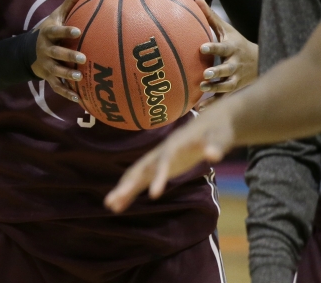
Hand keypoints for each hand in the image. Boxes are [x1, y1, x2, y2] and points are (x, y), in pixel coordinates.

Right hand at [31, 0, 90, 102]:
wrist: (27, 51)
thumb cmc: (49, 31)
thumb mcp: (55, 16)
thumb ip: (71, 3)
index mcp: (48, 34)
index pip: (56, 32)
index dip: (66, 31)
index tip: (78, 32)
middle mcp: (46, 50)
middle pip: (56, 53)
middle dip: (68, 56)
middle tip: (83, 58)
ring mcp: (46, 65)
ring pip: (56, 71)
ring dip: (67, 75)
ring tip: (80, 78)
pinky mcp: (48, 77)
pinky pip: (57, 87)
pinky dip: (67, 93)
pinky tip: (80, 100)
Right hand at [104, 101, 235, 212]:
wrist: (208, 123)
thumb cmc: (216, 131)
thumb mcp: (220, 138)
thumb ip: (215, 146)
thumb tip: (214, 155)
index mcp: (174, 146)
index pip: (164, 162)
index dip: (159, 177)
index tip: (154, 196)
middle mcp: (160, 153)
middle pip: (140, 169)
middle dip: (127, 185)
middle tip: (112, 201)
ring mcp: (156, 160)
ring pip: (135, 175)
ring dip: (123, 189)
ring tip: (109, 205)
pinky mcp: (157, 168)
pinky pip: (140, 181)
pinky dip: (130, 191)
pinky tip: (119, 205)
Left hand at [196, 0, 257, 100]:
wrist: (259, 61)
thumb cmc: (236, 42)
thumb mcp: (226, 29)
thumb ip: (210, 16)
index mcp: (232, 48)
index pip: (222, 47)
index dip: (213, 47)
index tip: (202, 47)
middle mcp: (235, 64)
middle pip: (227, 69)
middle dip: (217, 72)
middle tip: (206, 74)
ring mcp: (236, 78)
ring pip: (227, 86)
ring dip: (215, 89)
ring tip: (202, 89)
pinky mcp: (233, 90)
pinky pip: (223, 99)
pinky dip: (213, 104)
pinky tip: (199, 110)